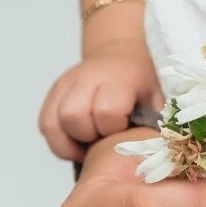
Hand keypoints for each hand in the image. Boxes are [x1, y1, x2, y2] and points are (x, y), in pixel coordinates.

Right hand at [39, 42, 163, 160]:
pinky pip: (45, 125)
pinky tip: (79, 141)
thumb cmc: (144, 83)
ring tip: (91, 142)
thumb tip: (158, 150)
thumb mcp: (160, 98)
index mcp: (120, 78)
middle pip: (73, 117)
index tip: (124, 130)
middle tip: (104, 138)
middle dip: (88, 136)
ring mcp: (66, 84)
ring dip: (70, 142)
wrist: (123, 56)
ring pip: (52, 124)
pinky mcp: (53, 94)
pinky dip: (59, 141)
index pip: (106, 110)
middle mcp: (88, 77)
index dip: (114, 129)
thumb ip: (158, 122)